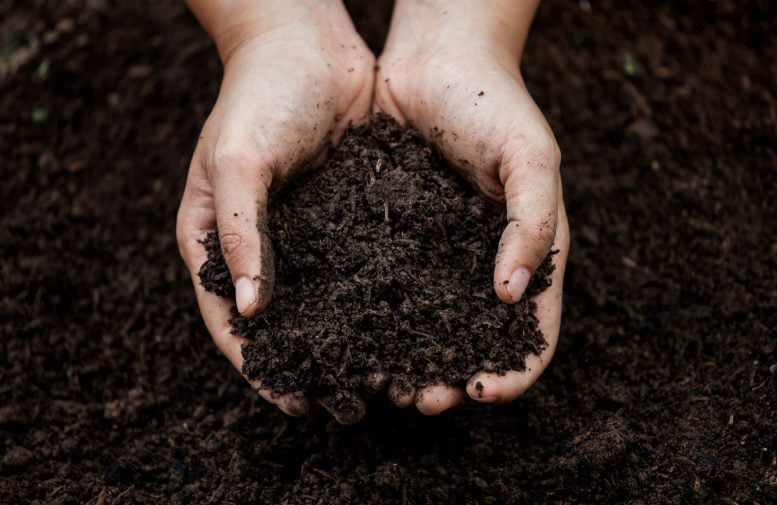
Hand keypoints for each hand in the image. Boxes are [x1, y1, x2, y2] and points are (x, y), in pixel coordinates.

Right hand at [176, 0, 373, 420]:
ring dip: (345, 340)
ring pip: (322, 301)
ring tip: (378, 377)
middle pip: (279, 321)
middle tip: (341, 405)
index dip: (257, 365)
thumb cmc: (258, 94)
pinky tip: (403, 324)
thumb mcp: (238, 161)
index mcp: (214, 238)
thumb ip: (240, 233)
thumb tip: (252, 312)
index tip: (290, 401)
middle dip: (307, 364)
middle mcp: (259, 244)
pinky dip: (374, 299)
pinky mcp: (344, 217)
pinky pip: (357, 268)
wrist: (307, 43)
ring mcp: (303, 233)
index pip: (229, 319)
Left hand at [375, 0, 569, 414]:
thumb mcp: (532, 158)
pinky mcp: (394, 237)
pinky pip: (387, 287)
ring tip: (384, 383)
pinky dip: (375, 318)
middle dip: (453, 377)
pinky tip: (353, 337)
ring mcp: (436, 253)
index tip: (483, 391)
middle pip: (474, 339)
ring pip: (426, 323)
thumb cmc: (495, 102)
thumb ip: (532, 225)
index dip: (514, 369)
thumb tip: (511, 297)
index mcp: (528, 252)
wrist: (435, 58)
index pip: (533, 330)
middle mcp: (481, 262)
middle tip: (423, 400)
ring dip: (410, 359)